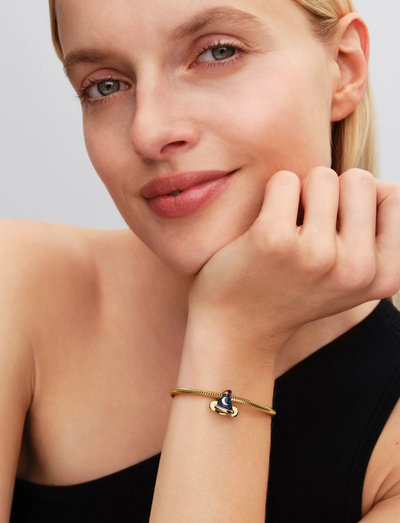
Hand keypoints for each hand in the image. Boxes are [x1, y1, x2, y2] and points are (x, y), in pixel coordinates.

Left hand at [188, 167, 399, 356]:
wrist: (237, 327)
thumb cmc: (293, 287)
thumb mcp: (348, 274)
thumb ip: (371, 231)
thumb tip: (373, 182)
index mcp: (385, 275)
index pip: (392, 195)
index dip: (358, 201)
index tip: (332, 230)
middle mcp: (358, 268)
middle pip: (360, 180)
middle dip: (330, 195)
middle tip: (305, 229)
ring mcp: (317, 254)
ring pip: (322, 176)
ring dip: (300, 195)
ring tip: (285, 232)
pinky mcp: (275, 239)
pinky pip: (284, 180)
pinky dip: (271, 194)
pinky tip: (262, 228)